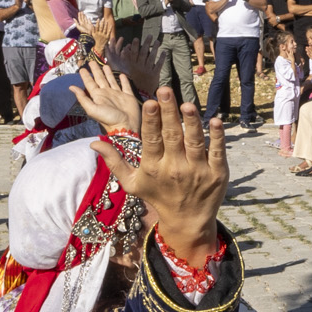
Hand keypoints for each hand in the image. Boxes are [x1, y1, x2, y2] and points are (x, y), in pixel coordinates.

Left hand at [73, 57, 145, 136]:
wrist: (125, 126)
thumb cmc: (108, 119)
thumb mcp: (92, 109)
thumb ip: (82, 98)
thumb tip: (71, 87)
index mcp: (98, 96)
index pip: (90, 83)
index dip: (86, 76)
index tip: (82, 69)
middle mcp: (107, 93)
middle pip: (100, 79)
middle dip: (96, 71)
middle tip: (92, 62)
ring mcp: (118, 94)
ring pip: (112, 81)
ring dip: (108, 73)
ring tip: (105, 66)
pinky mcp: (128, 96)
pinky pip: (125, 86)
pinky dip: (124, 80)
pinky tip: (122, 75)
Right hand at [91, 90, 227, 261]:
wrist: (187, 220)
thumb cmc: (158, 197)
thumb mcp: (132, 183)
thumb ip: (115, 162)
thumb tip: (94, 143)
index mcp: (154, 167)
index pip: (152, 140)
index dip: (151, 121)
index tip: (150, 102)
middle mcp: (175, 168)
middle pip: (172, 136)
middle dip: (169, 112)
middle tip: (166, 91)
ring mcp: (198, 171)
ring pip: (195, 142)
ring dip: (192, 122)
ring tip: (187, 104)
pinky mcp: (217, 174)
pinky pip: (217, 152)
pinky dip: (217, 137)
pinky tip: (216, 121)